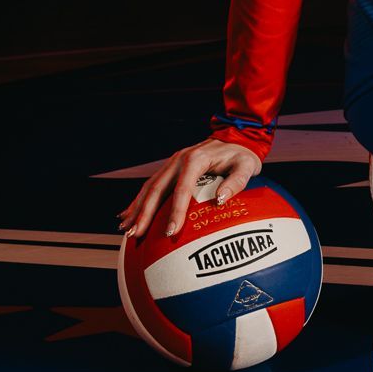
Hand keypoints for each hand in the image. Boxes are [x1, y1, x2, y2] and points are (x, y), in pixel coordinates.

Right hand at [116, 140, 262, 241]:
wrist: (236, 137)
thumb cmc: (242, 155)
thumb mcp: (247, 166)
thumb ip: (236, 182)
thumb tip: (220, 200)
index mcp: (196, 160)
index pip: (182, 189)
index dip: (175, 211)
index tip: (170, 231)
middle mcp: (179, 160)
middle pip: (157, 189)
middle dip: (144, 213)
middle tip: (135, 234)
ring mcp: (172, 163)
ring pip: (149, 187)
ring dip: (136, 208)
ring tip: (125, 228)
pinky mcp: (171, 168)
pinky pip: (151, 185)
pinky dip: (139, 201)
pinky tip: (128, 214)